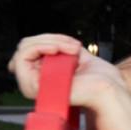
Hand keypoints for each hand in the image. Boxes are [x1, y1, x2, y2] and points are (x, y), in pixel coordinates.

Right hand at [8, 33, 129, 115]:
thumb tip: (41, 43)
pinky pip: (22, 57)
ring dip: (48, 41)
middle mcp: (33, 82)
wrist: (108, 90)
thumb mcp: (75, 56)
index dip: (49, 40)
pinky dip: (41, 46)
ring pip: (23, 49)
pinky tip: (57, 50)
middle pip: (24, 47)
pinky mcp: (32, 86)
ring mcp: (30, 86)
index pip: (29, 50)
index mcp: (43, 76)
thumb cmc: (99, 78)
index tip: (73, 45)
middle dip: (49, 38)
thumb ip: (58, 48)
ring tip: (70, 49)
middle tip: (73, 46)